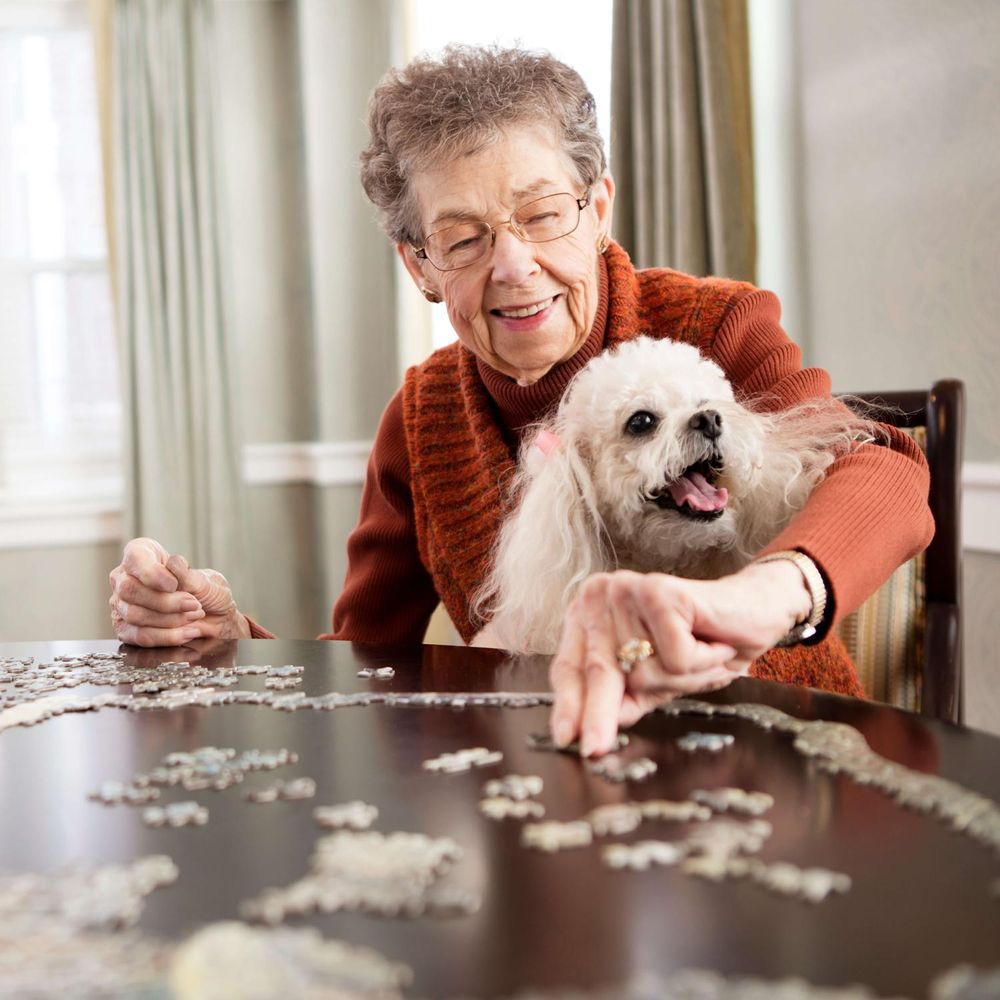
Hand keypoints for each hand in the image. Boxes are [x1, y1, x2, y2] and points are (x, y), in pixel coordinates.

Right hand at [109, 538, 249, 646]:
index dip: (152, 573)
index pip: (135, 557)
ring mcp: (122, 605)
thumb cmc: (208, 594)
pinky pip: (139, 637)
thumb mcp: (206, 581)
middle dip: (165, 602)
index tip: (173, 585)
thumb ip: (188, 575)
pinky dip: (167, 637)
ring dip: (169, 620)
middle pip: (129, 589)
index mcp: (144, 553)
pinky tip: (188, 633)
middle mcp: (126, 577)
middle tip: (192, 604)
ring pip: (134, 614)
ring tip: (194, 616)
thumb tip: (173, 564)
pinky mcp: (126, 630)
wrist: (216, 620)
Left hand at [548, 562, 811, 755]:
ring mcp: (628, 590)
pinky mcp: (660, 592)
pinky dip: (702, 661)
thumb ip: (625, 697)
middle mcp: (602, 596)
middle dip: (599, 714)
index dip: (568, 704)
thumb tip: (590, 729)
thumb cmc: (705, 642)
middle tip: (594, 749)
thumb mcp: (659, 680)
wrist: (757, 608)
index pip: (570, 667)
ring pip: (644, 671)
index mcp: (592, 614)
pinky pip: (675, 658)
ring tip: (702, 657)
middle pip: (599, 672)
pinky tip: (714, 643)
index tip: (565, 738)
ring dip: (682, 678)